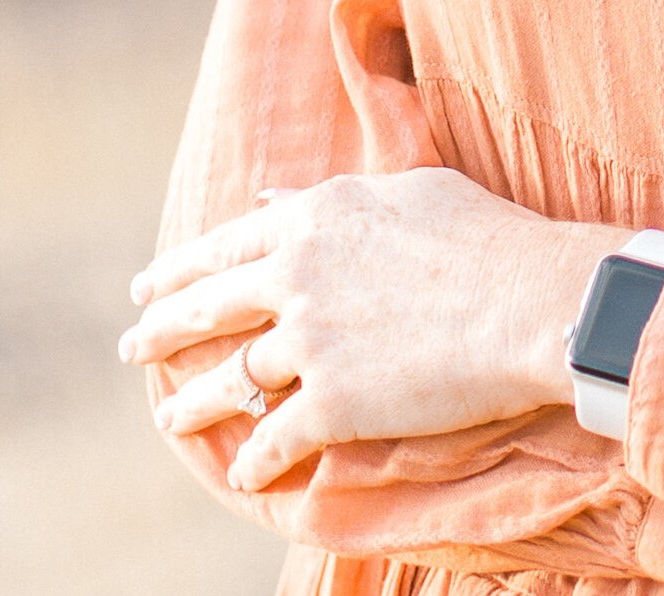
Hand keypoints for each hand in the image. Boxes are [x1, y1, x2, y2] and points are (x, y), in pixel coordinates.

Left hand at [118, 169, 618, 492]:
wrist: (530, 298)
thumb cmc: (488, 235)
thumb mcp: (409, 191)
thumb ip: (334, 197)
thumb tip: (272, 197)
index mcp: (316, 217)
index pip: (225, 245)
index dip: (179, 269)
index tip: (148, 285)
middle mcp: (297, 274)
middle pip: (206, 308)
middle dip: (159, 330)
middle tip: (132, 347)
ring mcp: (308, 341)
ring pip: (227, 381)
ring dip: (192, 407)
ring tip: (170, 420)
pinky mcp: (329, 403)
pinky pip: (273, 441)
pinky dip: (256, 462)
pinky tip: (246, 473)